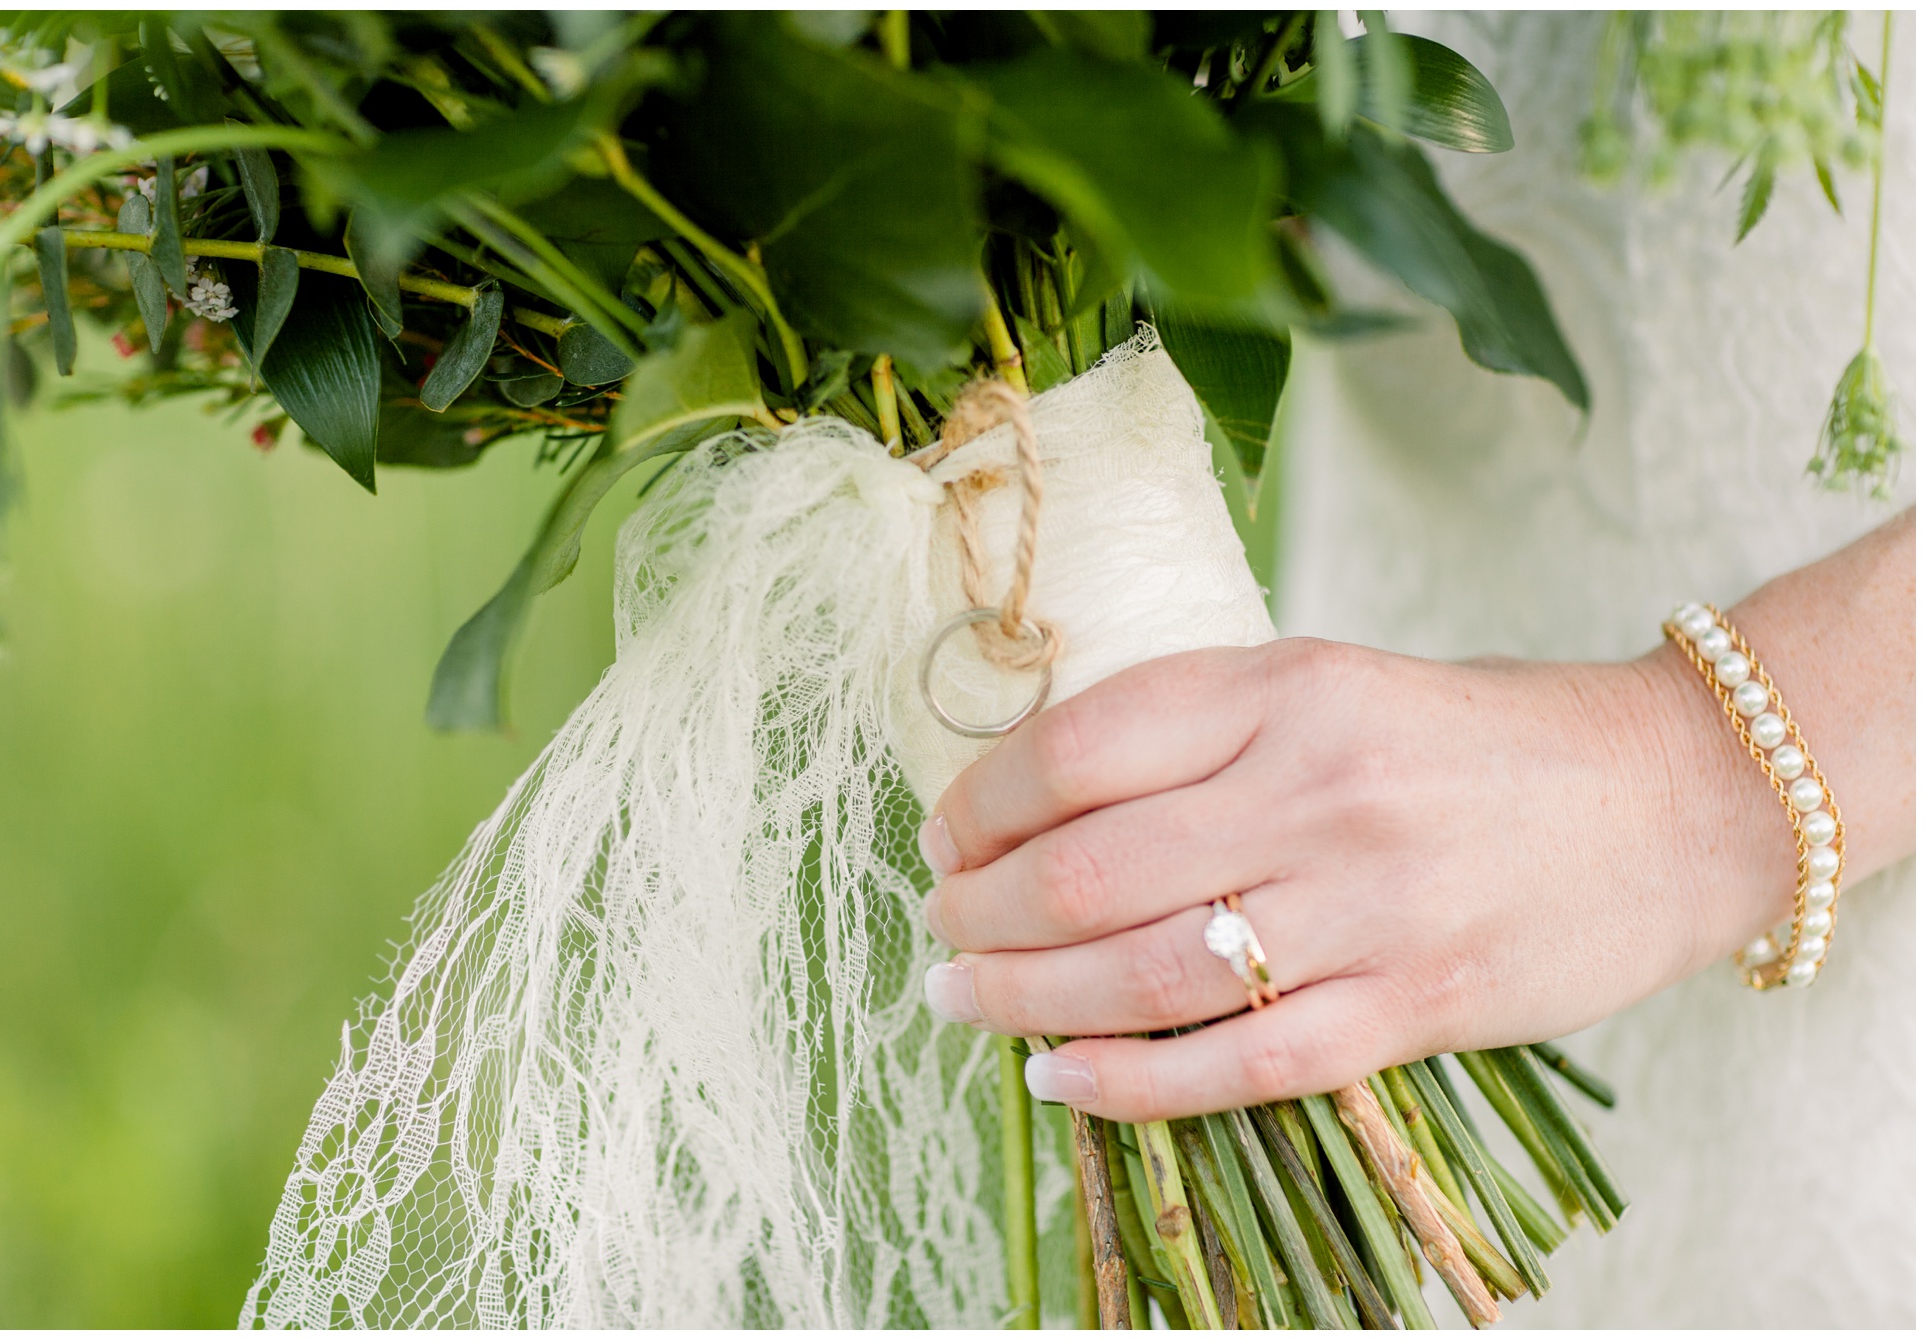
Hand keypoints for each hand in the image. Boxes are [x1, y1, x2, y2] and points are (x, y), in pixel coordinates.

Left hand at [916, 637, 1793, 1122]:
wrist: (1672, 797)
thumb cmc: (1476, 740)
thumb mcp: (1329, 683)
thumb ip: (1198, 729)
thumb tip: (1031, 800)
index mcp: (1286, 687)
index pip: (1075, 747)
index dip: (979, 802)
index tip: (945, 836)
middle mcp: (1317, 790)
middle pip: (1086, 869)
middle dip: (977, 912)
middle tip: (939, 929)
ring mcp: (1369, 906)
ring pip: (1144, 974)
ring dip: (1023, 998)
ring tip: (963, 998)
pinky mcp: (1417, 1006)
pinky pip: (1240, 1066)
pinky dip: (1128, 1083)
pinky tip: (1057, 1075)